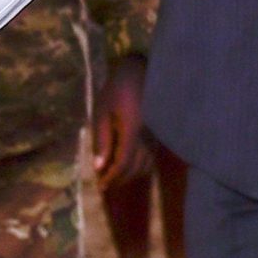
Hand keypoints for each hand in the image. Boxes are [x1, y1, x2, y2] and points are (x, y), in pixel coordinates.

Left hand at [91, 56, 150, 187]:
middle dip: (119, 179)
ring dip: (130, 174)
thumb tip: (99, 167)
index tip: (100, 186)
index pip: (123, 164)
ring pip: (146, 166)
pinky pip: (151, 157)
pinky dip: (139, 166)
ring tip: (114, 174)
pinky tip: (127, 162)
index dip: (111, 178)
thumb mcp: (102, 111)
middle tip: (104, 182)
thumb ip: (102, 140)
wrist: (142, 72)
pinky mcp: (159, 134)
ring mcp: (155, 136)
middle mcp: (147, 137)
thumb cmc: (117, 88)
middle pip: (135, 169)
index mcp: (132, 131)